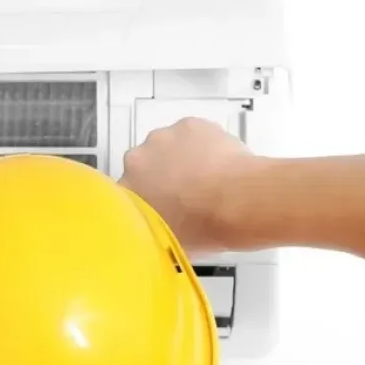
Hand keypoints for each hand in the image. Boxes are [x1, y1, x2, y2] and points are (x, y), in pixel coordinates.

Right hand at [120, 118, 260, 252]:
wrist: (238, 202)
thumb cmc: (204, 226)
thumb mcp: (166, 239)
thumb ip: (151, 226)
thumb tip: (157, 227)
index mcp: (127, 189)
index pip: (130, 190)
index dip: (148, 196)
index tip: (163, 204)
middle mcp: (137, 160)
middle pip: (146, 163)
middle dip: (162, 173)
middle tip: (186, 191)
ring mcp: (163, 138)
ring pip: (169, 145)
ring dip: (182, 156)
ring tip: (206, 176)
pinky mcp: (189, 124)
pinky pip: (192, 133)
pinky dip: (203, 143)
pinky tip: (218, 161)